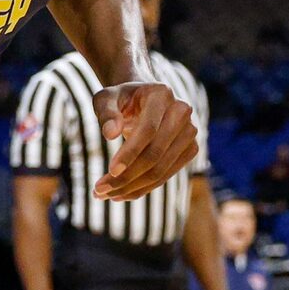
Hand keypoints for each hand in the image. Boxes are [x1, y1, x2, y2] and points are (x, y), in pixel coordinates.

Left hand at [89, 81, 198, 200]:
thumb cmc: (121, 99)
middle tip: (98, 190)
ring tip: (104, 195)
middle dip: (126, 177)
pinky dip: (143, 188)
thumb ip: (106, 113)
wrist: (143, 99)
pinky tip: (121, 193)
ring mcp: (190, 132)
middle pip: (155, 154)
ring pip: (161, 170)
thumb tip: (110, 134)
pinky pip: (166, 175)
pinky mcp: (190, 149)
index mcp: (161, 94)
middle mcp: (181, 112)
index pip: (148, 130)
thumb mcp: (106, 98)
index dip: (130, 153)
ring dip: (132, 188)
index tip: (110, 171)